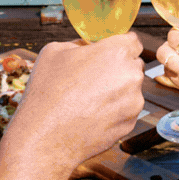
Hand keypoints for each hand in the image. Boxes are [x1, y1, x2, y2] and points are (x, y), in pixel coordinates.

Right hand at [8, 34, 144, 170]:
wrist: (45, 139)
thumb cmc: (47, 92)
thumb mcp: (55, 51)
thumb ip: (80, 43)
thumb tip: (88, 47)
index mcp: (116, 52)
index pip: (132, 40)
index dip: (118, 44)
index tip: (108, 51)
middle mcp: (131, 75)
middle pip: (132, 64)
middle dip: (118, 67)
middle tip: (93, 76)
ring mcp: (133, 102)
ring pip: (130, 88)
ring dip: (117, 90)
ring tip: (88, 99)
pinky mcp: (130, 124)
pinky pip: (126, 110)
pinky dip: (114, 110)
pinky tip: (91, 114)